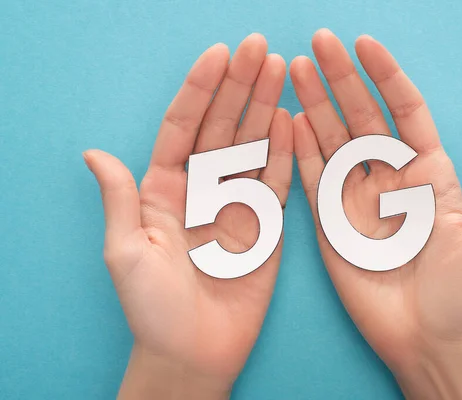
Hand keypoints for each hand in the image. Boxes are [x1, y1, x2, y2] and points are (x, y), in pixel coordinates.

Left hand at [84, 33, 291, 398]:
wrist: (194, 353)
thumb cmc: (153, 309)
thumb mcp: (127, 253)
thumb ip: (121, 200)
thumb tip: (95, 152)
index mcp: (164, 189)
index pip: (183, 127)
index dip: (200, 90)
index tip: (218, 55)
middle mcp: (202, 189)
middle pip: (222, 127)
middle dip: (239, 86)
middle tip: (259, 48)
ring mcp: (237, 204)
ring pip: (252, 146)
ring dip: (265, 108)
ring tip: (280, 70)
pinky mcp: (266, 225)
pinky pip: (276, 182)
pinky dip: (285, 151)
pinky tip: (291, 120)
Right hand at [291, 29, 461, 398]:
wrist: (427, 339)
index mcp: (427, 173)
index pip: (404, 111)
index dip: (385, 76)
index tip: (365, 45)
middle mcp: (388, 177)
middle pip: (361, 117)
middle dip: (340, 79)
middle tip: (317, 45)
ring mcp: (356, 198)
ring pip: (332, 140)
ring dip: (314, 105)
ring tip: (293, 70)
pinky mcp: (330, 222)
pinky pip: (312, 178)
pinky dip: (299, 149)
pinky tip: (289, 120)